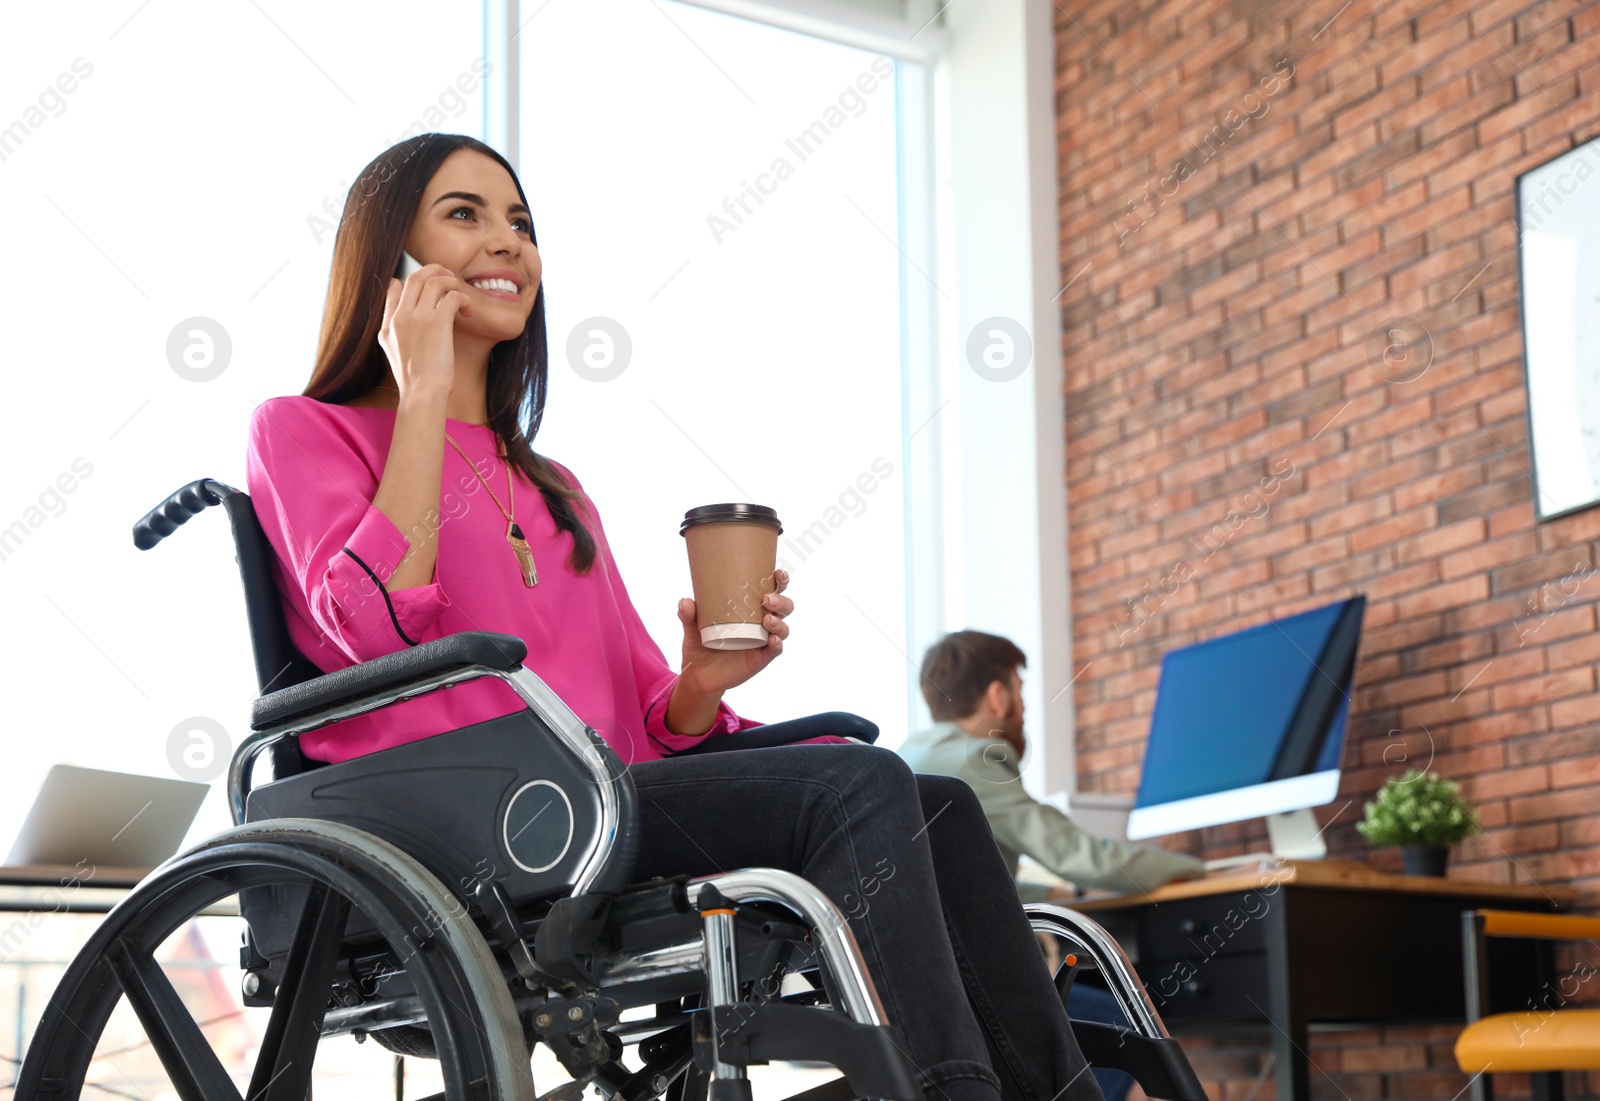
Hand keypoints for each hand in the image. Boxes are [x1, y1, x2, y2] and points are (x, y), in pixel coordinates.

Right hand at [378, 261, 473, 403]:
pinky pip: (453, 296)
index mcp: (388, 324)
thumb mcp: (392, 351)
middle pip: (416, 277)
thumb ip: (392, 325)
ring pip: (435, 281)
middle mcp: (400, 317)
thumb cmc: (415, 379)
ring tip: (461, 296)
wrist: (422, 394)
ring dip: (452, 282)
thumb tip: (396, 298)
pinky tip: (467, 311)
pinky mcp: (437, 323)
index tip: (428, 286)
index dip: (413, 280)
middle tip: (450, 279)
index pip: (395, 287)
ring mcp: (417, 317)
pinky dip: (463, 299)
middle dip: (436, 271)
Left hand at [675, 569, 791, 696]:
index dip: (780, 581)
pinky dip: (777, 644)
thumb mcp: (692, 627)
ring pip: (783, 628)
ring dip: (779, 622)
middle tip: (766, 599)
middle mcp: (762, 622)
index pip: (772, 590)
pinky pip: (775, 650)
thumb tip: (685, 602)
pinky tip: (772, 640)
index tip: (778, 573)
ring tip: (767, 620)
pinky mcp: (761, 658)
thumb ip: (688, 614)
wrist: (698, 673)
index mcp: (750, 608)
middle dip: (781, 601)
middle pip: (784, 608)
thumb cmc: (700, 643)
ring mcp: (763, 641)